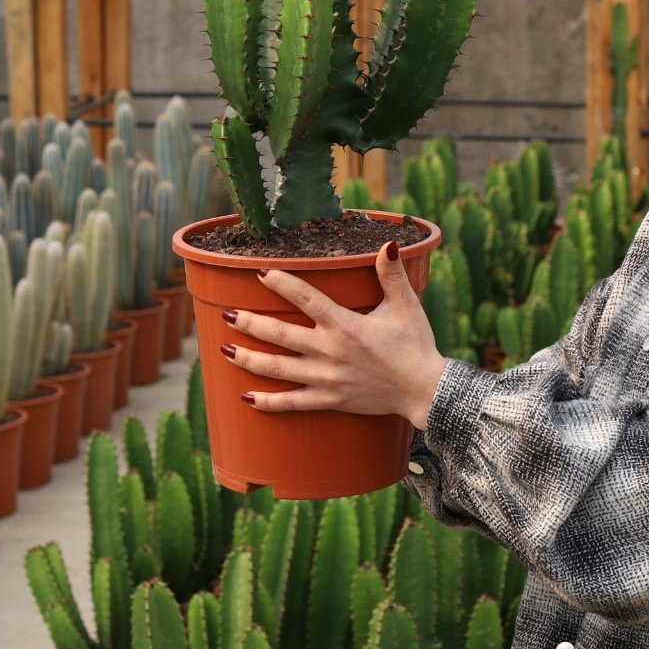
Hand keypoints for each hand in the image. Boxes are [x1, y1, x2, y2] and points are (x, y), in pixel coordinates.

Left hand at [221, 241, 445, 430]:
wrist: (424, 390)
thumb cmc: (415, 346)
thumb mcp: (406, 306)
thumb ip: (392, 275)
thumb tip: (387, 245)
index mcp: (346, 326)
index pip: (307, 299)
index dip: (282, 284)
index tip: (260, 272)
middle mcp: (331, 351)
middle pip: (281, 335)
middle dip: (250, 323)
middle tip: (226, 313)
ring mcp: (327, 378)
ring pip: (279, 369)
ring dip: (249, 359)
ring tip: (224, 349)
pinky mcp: (330, 399)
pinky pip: (293, 403)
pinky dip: (269, 402)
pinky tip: (247, 397)